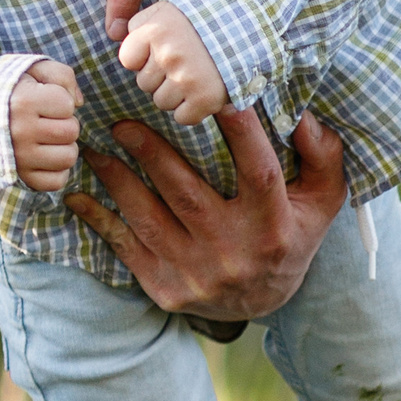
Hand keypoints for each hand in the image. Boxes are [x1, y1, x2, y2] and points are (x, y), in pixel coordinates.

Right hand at [8, 58, 82, 193]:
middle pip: (71, 132)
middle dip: (64, 123)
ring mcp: (20, 158)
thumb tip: (79, 103)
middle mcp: (21, 132)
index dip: (61, 100)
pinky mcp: (21, 178)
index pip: (67, 104)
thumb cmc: (8, 91)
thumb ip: (62, 75)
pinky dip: (56, 170)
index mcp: (23, 102)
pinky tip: (45, 157)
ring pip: (68, 157)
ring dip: (63, 147)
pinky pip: (57, 181)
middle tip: (47, 120)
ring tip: (47, 138)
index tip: (44, 100)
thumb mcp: (31, 70)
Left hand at [66, 108, 345, 318]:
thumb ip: (322, 156)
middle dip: (150, 152)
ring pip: (148, 218)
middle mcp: (234, 253)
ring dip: (116, 180)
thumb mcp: (321, 201)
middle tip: (122, 120)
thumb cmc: (290, 234)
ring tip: (95, 149)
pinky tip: (78, 196)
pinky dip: (99, 220)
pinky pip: (126, 248)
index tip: (217, 96)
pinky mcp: (165, 289)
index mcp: (273, 227)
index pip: (259, 173)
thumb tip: (303, 115)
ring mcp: (196, 274)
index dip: (240, 134)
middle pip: (186, 193)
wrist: (261, 304)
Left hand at [116, 3, 228, 126]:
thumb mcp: (170, 8)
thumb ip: (141, 22)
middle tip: (186, 62)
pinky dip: (194, 110)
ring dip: (176, 94)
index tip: (163, 51)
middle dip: (161, 77)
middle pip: (144, 83)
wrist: (256, 25)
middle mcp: (168, 53)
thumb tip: (115, 34)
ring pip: (161, 102)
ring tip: (196, 75)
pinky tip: (205, 91)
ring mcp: (186, 78)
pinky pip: (183, 117)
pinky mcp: (205, 99)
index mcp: (155, 29)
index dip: (143, 58)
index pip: (127, 59)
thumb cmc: (208, 17)